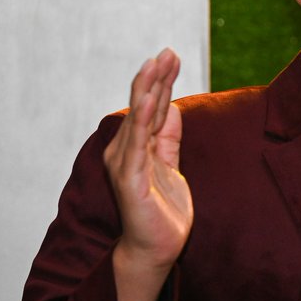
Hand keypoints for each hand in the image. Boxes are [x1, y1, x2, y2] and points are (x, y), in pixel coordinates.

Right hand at [103, 49, 192, 300]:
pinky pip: (137, 144)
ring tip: (155, 64)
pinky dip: (141, 120)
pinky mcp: (130, 178)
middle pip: (144, 106)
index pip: (152, 107)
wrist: (155, 248)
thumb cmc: (162, 211)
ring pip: (138, 119)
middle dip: (156, 77)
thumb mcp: (172, 166)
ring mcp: (126, 163)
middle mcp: (126, 150)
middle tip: (167, 51)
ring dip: (147, 90)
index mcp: (138, 147)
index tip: (173, 56)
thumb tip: (174, 106)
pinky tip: (148, 100)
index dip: (162, 82)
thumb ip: (169, 138)